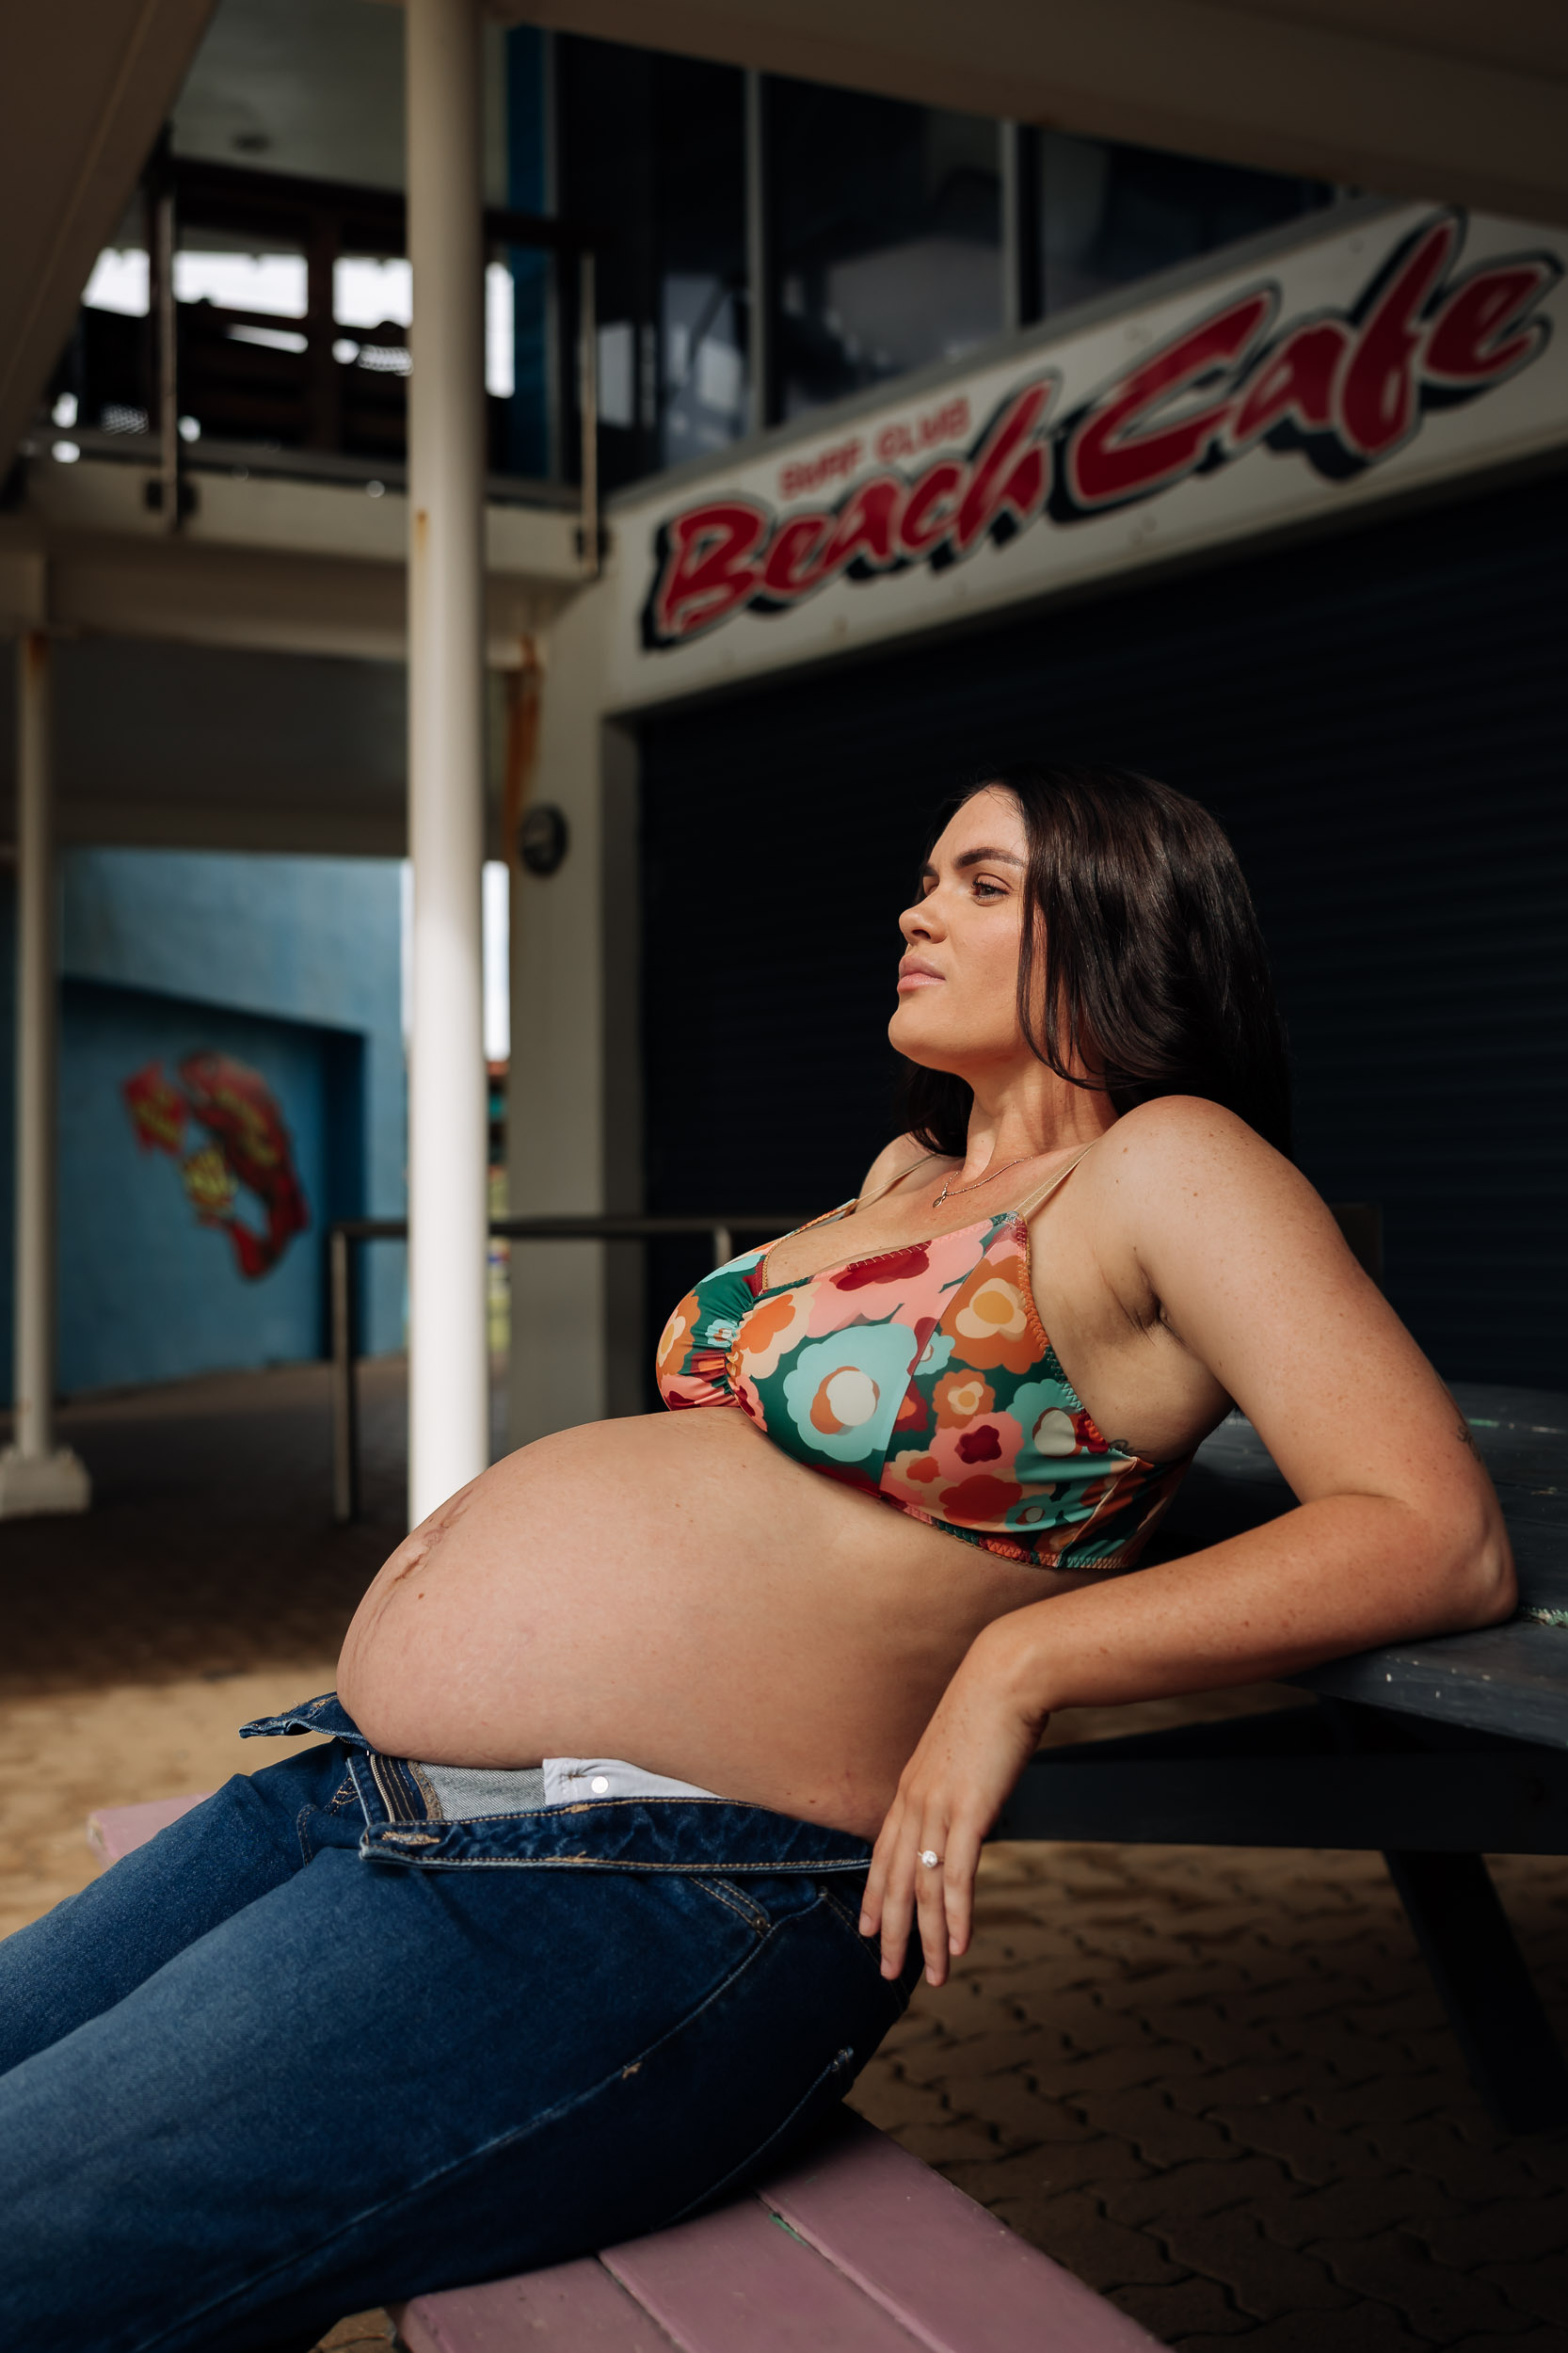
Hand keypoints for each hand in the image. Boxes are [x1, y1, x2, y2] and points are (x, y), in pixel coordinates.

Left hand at [859, 1630, 1046, 1987]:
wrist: (1007, 1676)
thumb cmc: (991, 1710)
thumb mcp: (962, 1752)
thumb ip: (955, 1783)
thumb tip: (964, 1806)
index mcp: (910, 1788)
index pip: (884, 1854)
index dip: (874, 1895)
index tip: (867, 1929)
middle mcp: (915, 1802)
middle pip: (895, 1880)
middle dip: (891, 1931)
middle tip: (887, 1972)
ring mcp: (939, 1807)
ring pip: (924, 1887)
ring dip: (930, 1937)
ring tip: (937, 1977)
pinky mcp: (969, 1810)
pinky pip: (957, 1875)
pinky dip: (956, 1915)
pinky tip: (960, 1944)